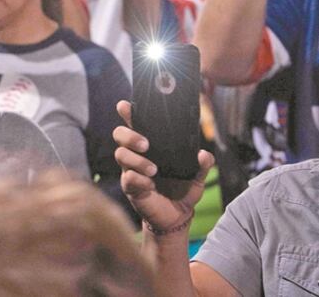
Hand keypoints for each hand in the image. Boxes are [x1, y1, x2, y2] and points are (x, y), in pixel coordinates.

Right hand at [114, 101, 214, 232]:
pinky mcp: (130, 187)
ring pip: (121, 155)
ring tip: (154, 170)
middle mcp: (136, 155)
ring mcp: (130, 170)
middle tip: (146, 144)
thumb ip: (202, 165)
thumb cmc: (182, 191)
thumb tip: (203, 154)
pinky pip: (127, 178)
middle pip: (119, 135)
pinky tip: (151, 185)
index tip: (125, 105)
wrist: (177, 216)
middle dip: (129, 136)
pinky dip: (139, 179)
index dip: (128, 113)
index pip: (135, 124)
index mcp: (151, 147)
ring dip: (137, 160)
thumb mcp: (196, 177)